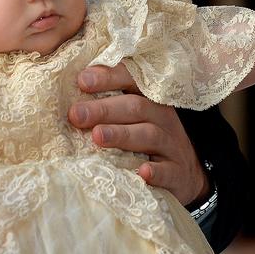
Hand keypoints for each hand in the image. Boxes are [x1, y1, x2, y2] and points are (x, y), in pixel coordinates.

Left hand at [67, 64, 207, 206]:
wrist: (185, 176)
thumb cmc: (147, 140)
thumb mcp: (133, 117)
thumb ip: (107, 102)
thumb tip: (69, 92)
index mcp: (149, 98)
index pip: (131, 80)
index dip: (108, 77)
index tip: (82, 80)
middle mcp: (162, 118)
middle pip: (136, 107)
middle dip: (104, 109)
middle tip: (76, 115)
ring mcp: (172, 146)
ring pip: (149, 135)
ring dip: (122, 134)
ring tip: (97, 136)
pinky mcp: (178, 174)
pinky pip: (169, 171)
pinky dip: (156, 172)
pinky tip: (142, 172)